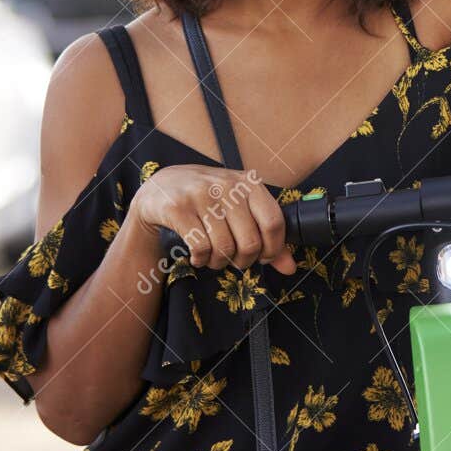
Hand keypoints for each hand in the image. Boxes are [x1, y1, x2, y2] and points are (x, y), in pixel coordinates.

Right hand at [131, 164, 296, 273]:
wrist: (160, 188)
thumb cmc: (208, 200)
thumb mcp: (240, 209)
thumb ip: (267, 236)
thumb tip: (290, 267)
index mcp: (249, 183)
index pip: (274, 222)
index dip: (272, 248)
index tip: (263, 257)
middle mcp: (227, 185)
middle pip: (250, 241)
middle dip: (243, 260)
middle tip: (234, 260)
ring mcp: (201, 194)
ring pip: (224, 247)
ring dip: (219, 262)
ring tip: (213, 257)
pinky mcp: (178, 207)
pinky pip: (200, 247)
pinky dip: (201, 260)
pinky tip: (198, 255)